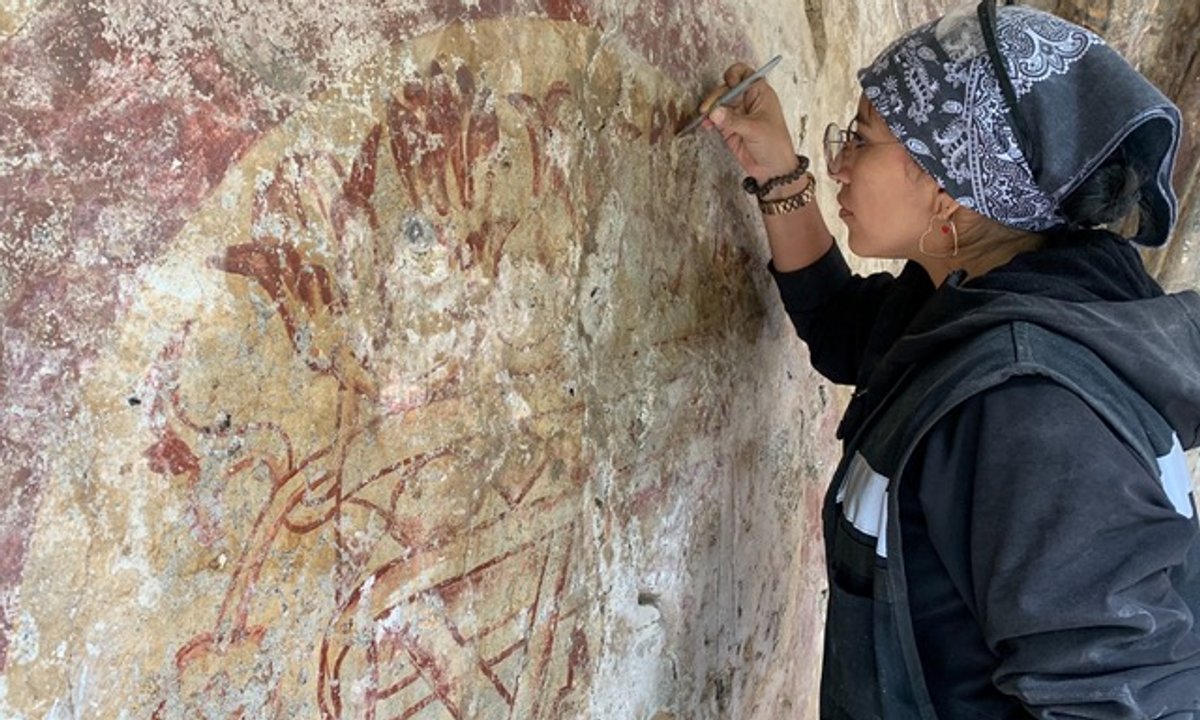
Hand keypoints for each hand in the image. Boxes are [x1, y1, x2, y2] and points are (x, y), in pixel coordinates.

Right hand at [699, 63, 798, 181]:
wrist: (773, 169)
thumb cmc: (774, 145)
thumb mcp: (755, 129)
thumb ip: (733, 120)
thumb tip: (714, 112)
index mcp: (760, 94)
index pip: (745, 74)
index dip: (734, 75)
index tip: (728, 84)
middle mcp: (748, 101)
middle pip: (727, 89)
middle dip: (717, 96)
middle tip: (709, 108)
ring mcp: (738, 114)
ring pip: (719, 104)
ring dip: (710, 108)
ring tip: (704, 117)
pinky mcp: (730, 127)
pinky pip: (716, 119)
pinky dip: (709, 120)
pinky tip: (705, 124)